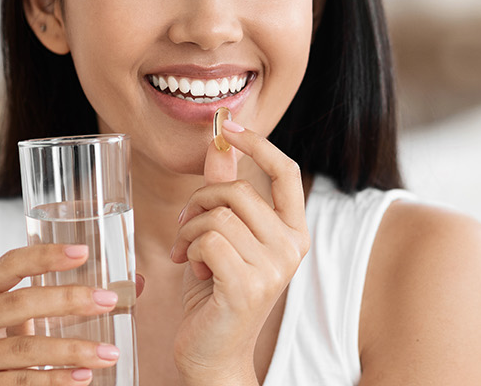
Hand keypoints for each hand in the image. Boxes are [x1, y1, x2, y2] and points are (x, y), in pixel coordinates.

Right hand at [0, 244, 126, 384]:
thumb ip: (60, 304)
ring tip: (107, 353)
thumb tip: (135, 286)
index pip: (9, 264)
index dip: (45, 256)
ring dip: (72, 349)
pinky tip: (82, 377)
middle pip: (20, 303)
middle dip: (68, 300)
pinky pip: (20, 383)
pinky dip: (55, 380)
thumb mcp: (16, 320)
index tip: (83, 252)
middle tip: (108, 301)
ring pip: (25, 348)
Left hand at [169, 119, 309, 381]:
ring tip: (191, 255)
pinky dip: (191, 249)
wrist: (212, 354)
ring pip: (218, 214)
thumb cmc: (216, 295)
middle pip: (238, 190)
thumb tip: (218, 145)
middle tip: (186, 227)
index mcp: (293, 233)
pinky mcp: (247, 285)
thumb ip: (225, 192)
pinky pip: (209, 239)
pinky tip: (195, 270)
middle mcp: (291, 248)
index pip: (285, 171)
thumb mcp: (222, 237)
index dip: (257, 143)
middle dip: (200, 201)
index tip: (228, 126)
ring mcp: (273, 269)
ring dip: (190, 230)